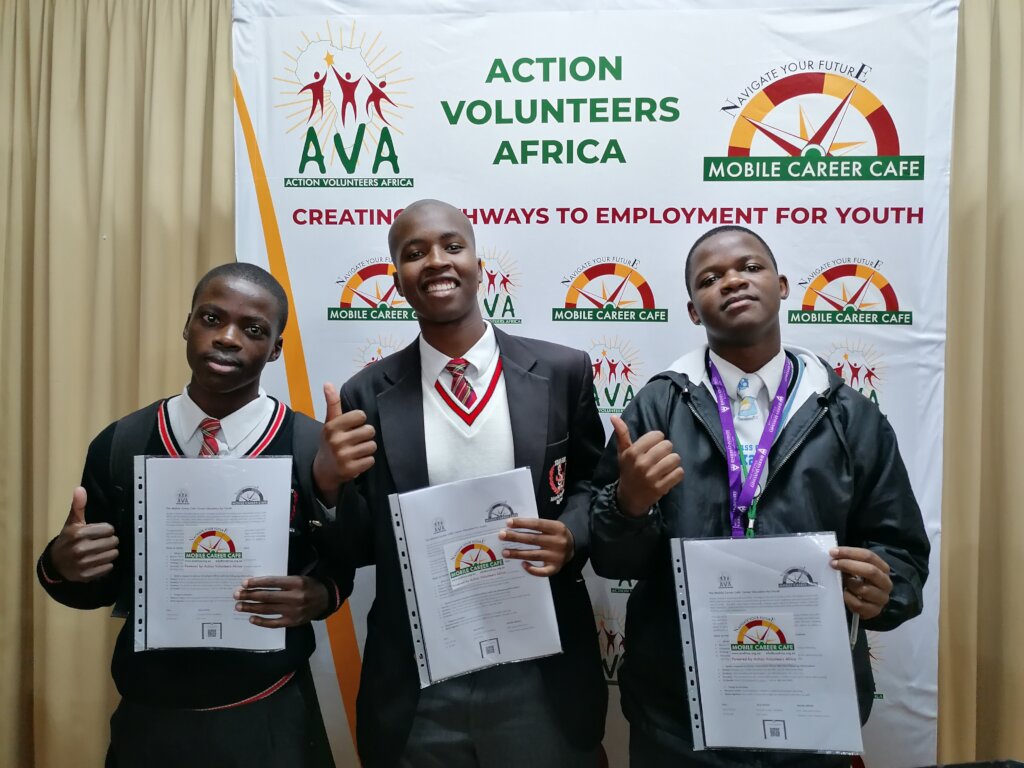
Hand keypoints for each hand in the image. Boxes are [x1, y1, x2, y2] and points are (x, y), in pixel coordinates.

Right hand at [49, 487, 118, 581]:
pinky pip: (108, 567)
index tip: (100, 532)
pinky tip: (97, 561)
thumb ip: (78, 506)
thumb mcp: (72, 522)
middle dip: (110, 541)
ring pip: (113, 555)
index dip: (107, 530)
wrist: (55, 563)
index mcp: (78, 534)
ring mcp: (83, 563)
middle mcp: (80, 549)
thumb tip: (80, 489)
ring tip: (100, 551)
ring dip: (110, 553)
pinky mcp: (86, 575)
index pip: (108, 529)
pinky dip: (106, 564)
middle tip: (101, 542)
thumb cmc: (68, 540)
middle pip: (113, 542)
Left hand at [233, 575, 328, 627]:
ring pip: (268, 610)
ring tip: (239, 606)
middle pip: (267, 597)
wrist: (326, 599)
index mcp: (296, 583)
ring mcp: (293, 611)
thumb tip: (258, 585)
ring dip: (251, 608)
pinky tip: (251, 618)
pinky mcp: (293, 622)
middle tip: (236, 595)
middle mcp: (295, 597)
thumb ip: (282, 582)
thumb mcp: (299, 578)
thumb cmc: (309, 586)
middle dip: (249, 595)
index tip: (244, 583)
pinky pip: (274, 623)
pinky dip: (261, 621)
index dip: (257, 583)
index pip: (272, 582)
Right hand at [312, 382, 376, 503]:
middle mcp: (337, 441)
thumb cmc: (330, 442)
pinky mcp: (350, 470)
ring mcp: (343, 456)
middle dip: (366, 435)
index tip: (352, 426)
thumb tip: (328, 383)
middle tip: (356, 440)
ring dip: (367, 448)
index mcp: (332, 427)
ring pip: (372, 446)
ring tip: (356, 450)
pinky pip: (371, 460)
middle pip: (369, 430)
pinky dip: (366, 461)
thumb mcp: (330, 422)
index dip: (360, 420)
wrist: (323, 470)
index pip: (361, 415)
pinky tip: (357, 461)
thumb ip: (333, 403)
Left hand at [498, 518, 573, 576]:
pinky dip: (532, 569)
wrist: (575, 546)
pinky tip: (522, 564)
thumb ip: (537, 526)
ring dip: (517, 553)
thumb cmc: (556, 534)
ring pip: (534, 555)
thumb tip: (513, 527)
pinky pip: (542, 571)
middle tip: (501, 535)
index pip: (536, 524)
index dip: (522, 523)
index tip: (508, 523)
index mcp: (556, 528)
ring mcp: (557, 556)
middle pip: (532, 539)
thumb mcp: (552, 525)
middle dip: (515, 537)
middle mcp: (557, 542)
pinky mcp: (556, 568)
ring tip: (505, 552)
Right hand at [611, 416, 683, 516]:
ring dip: (672, 462)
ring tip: (664, 466)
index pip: (657, 435)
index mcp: (632, 452)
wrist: (629, 497)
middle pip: (668, 445)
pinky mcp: (661, 488)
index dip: (657, 440)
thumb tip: (614, 416)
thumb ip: (621, 434)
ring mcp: (651, 476)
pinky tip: (668, 475)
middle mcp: (642, 463)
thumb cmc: (628, 470)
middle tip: (659, 458)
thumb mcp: (623, 452)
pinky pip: (679, 473)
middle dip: (666, 450)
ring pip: (675, 458)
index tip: (652, 447)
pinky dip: (676, 473)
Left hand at [830, 547, 892, 619]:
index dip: (850, 552)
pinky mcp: (874, 611)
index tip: (833, 552)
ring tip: (841, 582)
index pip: (869, 556)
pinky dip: (848, 598)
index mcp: (883, 569)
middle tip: (833, 564)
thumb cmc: (859, 581)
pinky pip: (858, 604)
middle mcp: (886, 583)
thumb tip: (833, 555)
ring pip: (864, 589)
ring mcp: (881, 599)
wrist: (865, 603)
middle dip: (849, 565)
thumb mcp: (857, 569)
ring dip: (849, 584)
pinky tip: (843, 594)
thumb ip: (849, 561)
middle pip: (870, 571)